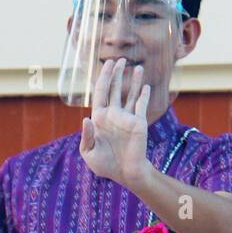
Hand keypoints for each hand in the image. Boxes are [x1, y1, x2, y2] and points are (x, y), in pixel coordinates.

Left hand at [79, 56, 150, 188]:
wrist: (124, 173)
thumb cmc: (105, 165)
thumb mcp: (89, 153)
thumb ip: (86, 137)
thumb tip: (86, 119)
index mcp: (99, 119)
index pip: (101, 93)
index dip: (104, 78)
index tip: (107, 65)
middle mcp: (113, 115)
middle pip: (114, 89)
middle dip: (117, 74)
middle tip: (120, 59)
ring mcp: (126, 118)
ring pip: (130, 94)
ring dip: (133, 81)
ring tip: (136, 67)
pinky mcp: (139, 122)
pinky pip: (141, 105)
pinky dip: (143, 95)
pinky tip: (145, 86)